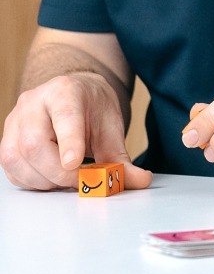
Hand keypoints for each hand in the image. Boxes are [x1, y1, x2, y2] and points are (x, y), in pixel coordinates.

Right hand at [0, 72, 152, 190]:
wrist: (74, 94)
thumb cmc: (91, 109)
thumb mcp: (111, 128)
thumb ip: (120, 158)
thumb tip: (139, 180)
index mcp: (64, 92)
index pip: (64, 116)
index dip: (69, 141)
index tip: (75, 163)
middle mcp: (33, 103)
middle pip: (34, 143)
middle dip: (57, 172)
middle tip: (80, 180)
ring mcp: (15, 121)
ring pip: (16, 158)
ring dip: (44, 180)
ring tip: (67, 179)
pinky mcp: (6, 140)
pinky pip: (12, 169)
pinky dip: (32, 182)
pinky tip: (51, 179)